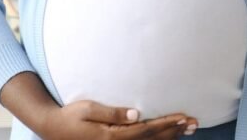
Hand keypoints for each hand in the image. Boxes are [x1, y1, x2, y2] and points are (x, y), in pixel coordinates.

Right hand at [39, 101, 196, 138]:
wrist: (52, 128)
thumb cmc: (69, 116)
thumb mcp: (87, 109)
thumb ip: (112, 112)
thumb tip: (136, 113)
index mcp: (111, 136)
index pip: (146, 130)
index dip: (166, 124)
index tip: (183, 117)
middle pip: (152, 139)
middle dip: (174, 130)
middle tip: (194, 123)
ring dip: (170, 137)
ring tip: (188, 129)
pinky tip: (169, 137)